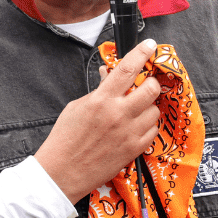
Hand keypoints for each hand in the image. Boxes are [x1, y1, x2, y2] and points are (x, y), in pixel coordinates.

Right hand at [34, 39, 162, 202]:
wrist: (62, 172)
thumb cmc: (66, 138)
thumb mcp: (78, 106)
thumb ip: (99, 90)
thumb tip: (109, 73)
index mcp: (101, 100)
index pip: (127, 68)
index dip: (141, 52)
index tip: (150, 45)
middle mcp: (118, 114)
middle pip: (151, 88)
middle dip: (150, 83)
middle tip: (144, 85)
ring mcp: (129, 132)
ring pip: (155, 110)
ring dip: (149, 106)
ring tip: (136, 110)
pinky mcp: (134, 149)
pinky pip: (153, 130)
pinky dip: (148, 125)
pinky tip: (137, 126)